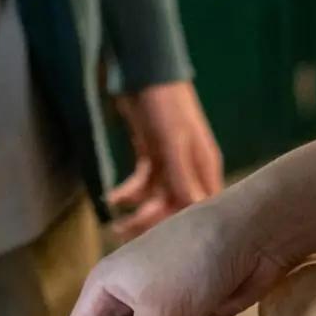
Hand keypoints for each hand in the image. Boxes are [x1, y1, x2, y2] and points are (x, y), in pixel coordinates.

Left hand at [107, 81, 223, 240]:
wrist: (144, 68)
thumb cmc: (165, 104)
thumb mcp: (173, 143)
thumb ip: (182, 180)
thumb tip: (194, 216)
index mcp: (205, 170)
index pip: (200, 211)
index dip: (183, 231)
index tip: (161, 247)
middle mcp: (191, 171)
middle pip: (176, 210)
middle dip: (153, 226)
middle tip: (125, 237)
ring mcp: (172, 165)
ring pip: (157, 200)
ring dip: (137, 213)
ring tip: (114, 226)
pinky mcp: (152, 156)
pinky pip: (142, 184)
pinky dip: (128, 193)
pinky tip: (111, 198)